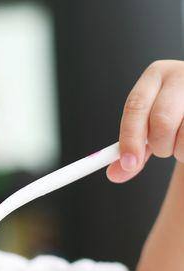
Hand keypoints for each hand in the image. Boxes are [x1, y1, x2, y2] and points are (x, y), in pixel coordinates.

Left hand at [107, 60, 183, 182]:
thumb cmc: (175, 112)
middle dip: (159, 145)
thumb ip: (134, 148)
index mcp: (156, 75)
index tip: (129, 163)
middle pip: (162, 120)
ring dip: (180, 150)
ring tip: (182, 142)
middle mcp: (181, 75)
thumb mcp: (151, 124)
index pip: (135, 106)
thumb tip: (114, 175)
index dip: (130, 138)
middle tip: (162, 150)